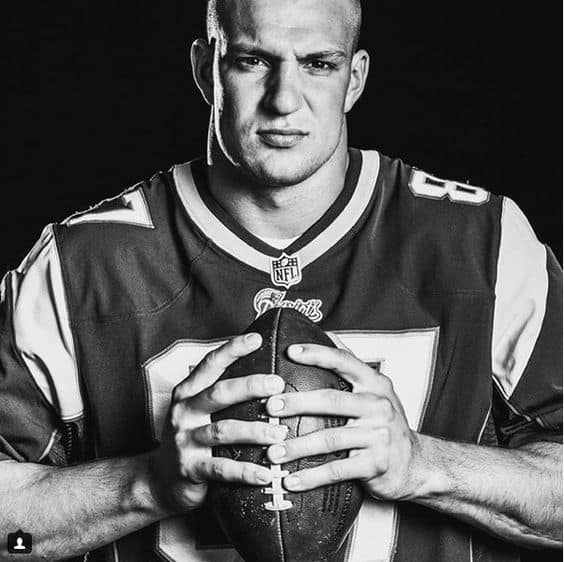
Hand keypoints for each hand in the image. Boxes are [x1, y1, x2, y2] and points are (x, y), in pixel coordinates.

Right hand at [150, 333, 287, 513]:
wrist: (159, 481)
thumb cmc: (189, 438)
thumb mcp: (197, 410)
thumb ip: (220, 392)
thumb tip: (261, 371)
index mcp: (188, 393)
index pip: (210, 364)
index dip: (232, 350)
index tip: (257, 339)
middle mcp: (184, 412)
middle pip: (218, 393)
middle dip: (250, 386)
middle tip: (278, 384)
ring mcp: (185, 440)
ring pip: (223, 430)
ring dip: (255, 431)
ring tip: (280, 433)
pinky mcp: (189, 469)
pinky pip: (221, 469)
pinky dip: (246, 471)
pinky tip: (266, 474)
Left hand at [264, 339, 425, 501]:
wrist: (416, 464)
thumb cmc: (386, 423)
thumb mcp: (376, 391)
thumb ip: (352, 366)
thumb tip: (329, 334)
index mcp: (375, 384)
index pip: (344, 362)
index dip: (317, 354)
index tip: (290, 351)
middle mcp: (378, 406)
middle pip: (330, 400)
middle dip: (296, 403)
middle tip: (270, 407)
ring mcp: (379, 435)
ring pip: (330, 438)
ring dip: (297, 446)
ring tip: (272, 452)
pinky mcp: (376, 463)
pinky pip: (337, 470)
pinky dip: (311, 477)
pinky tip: (291, 480)